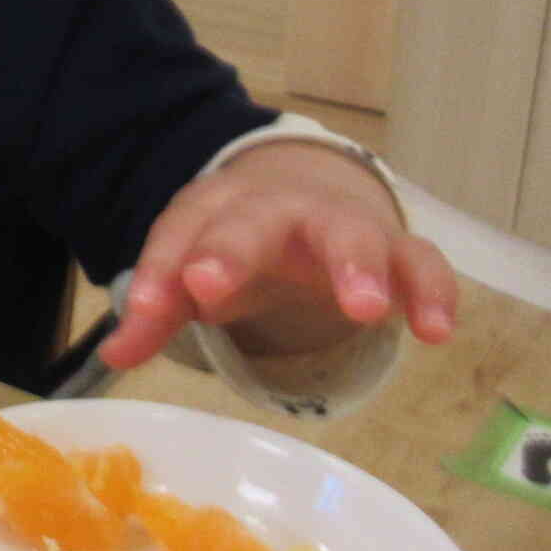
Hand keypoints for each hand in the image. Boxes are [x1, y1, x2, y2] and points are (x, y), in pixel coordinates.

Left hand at [98, 140, 457, 369]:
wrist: (308, 196)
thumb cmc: (241, 242)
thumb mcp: (194, 268)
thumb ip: (159, 308)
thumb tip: (114, 354)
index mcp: (218, 208)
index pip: (181, 230)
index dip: (160, 267)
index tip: (145, 305)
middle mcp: (278, 208)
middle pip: (254, 220)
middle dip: (232, 250)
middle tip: (211, 287)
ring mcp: (341, 225)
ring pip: (350, 233)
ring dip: (357, 266)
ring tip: (365, 309)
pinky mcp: (396, 251)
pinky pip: (421, 262)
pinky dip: (433, 291)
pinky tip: (436, 330)